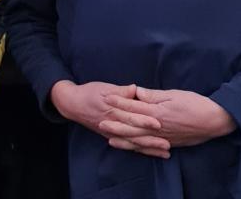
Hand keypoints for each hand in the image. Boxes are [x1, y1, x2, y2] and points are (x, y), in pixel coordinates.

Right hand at [50, 80, 168, 158]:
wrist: (73, 104)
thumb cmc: (90, 92)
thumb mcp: (104, 88)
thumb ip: (120, 90)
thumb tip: (134, 89)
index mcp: (113, 110)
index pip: (132, 116)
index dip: (145, 119)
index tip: (159, 122)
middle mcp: (114, 124)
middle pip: (135, 133)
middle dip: (151, 139)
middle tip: (167, 143)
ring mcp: (113, 133)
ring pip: (133, 142)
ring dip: (149, 147)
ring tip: (165, 151)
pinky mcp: (112, 137)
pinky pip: (128, 145)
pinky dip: (140, 150)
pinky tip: (152, 153)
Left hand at [101, 87, 234, 149]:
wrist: (213, 121)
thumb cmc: (195, 104)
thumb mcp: (174, 94)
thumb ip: (154, 95)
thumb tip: (136, 91)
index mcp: (157, 112)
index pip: (134, 106)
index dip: (119, 102)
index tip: (106, 97)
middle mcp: (157, 127)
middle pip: (132, 126)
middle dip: (116, 123)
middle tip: (100, 121)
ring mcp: (162, 137)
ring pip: (138, 140)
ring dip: (123, 138)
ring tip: (109, 138)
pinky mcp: (168, 144)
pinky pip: (148, 148)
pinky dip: (137, 148)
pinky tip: (130, 148)